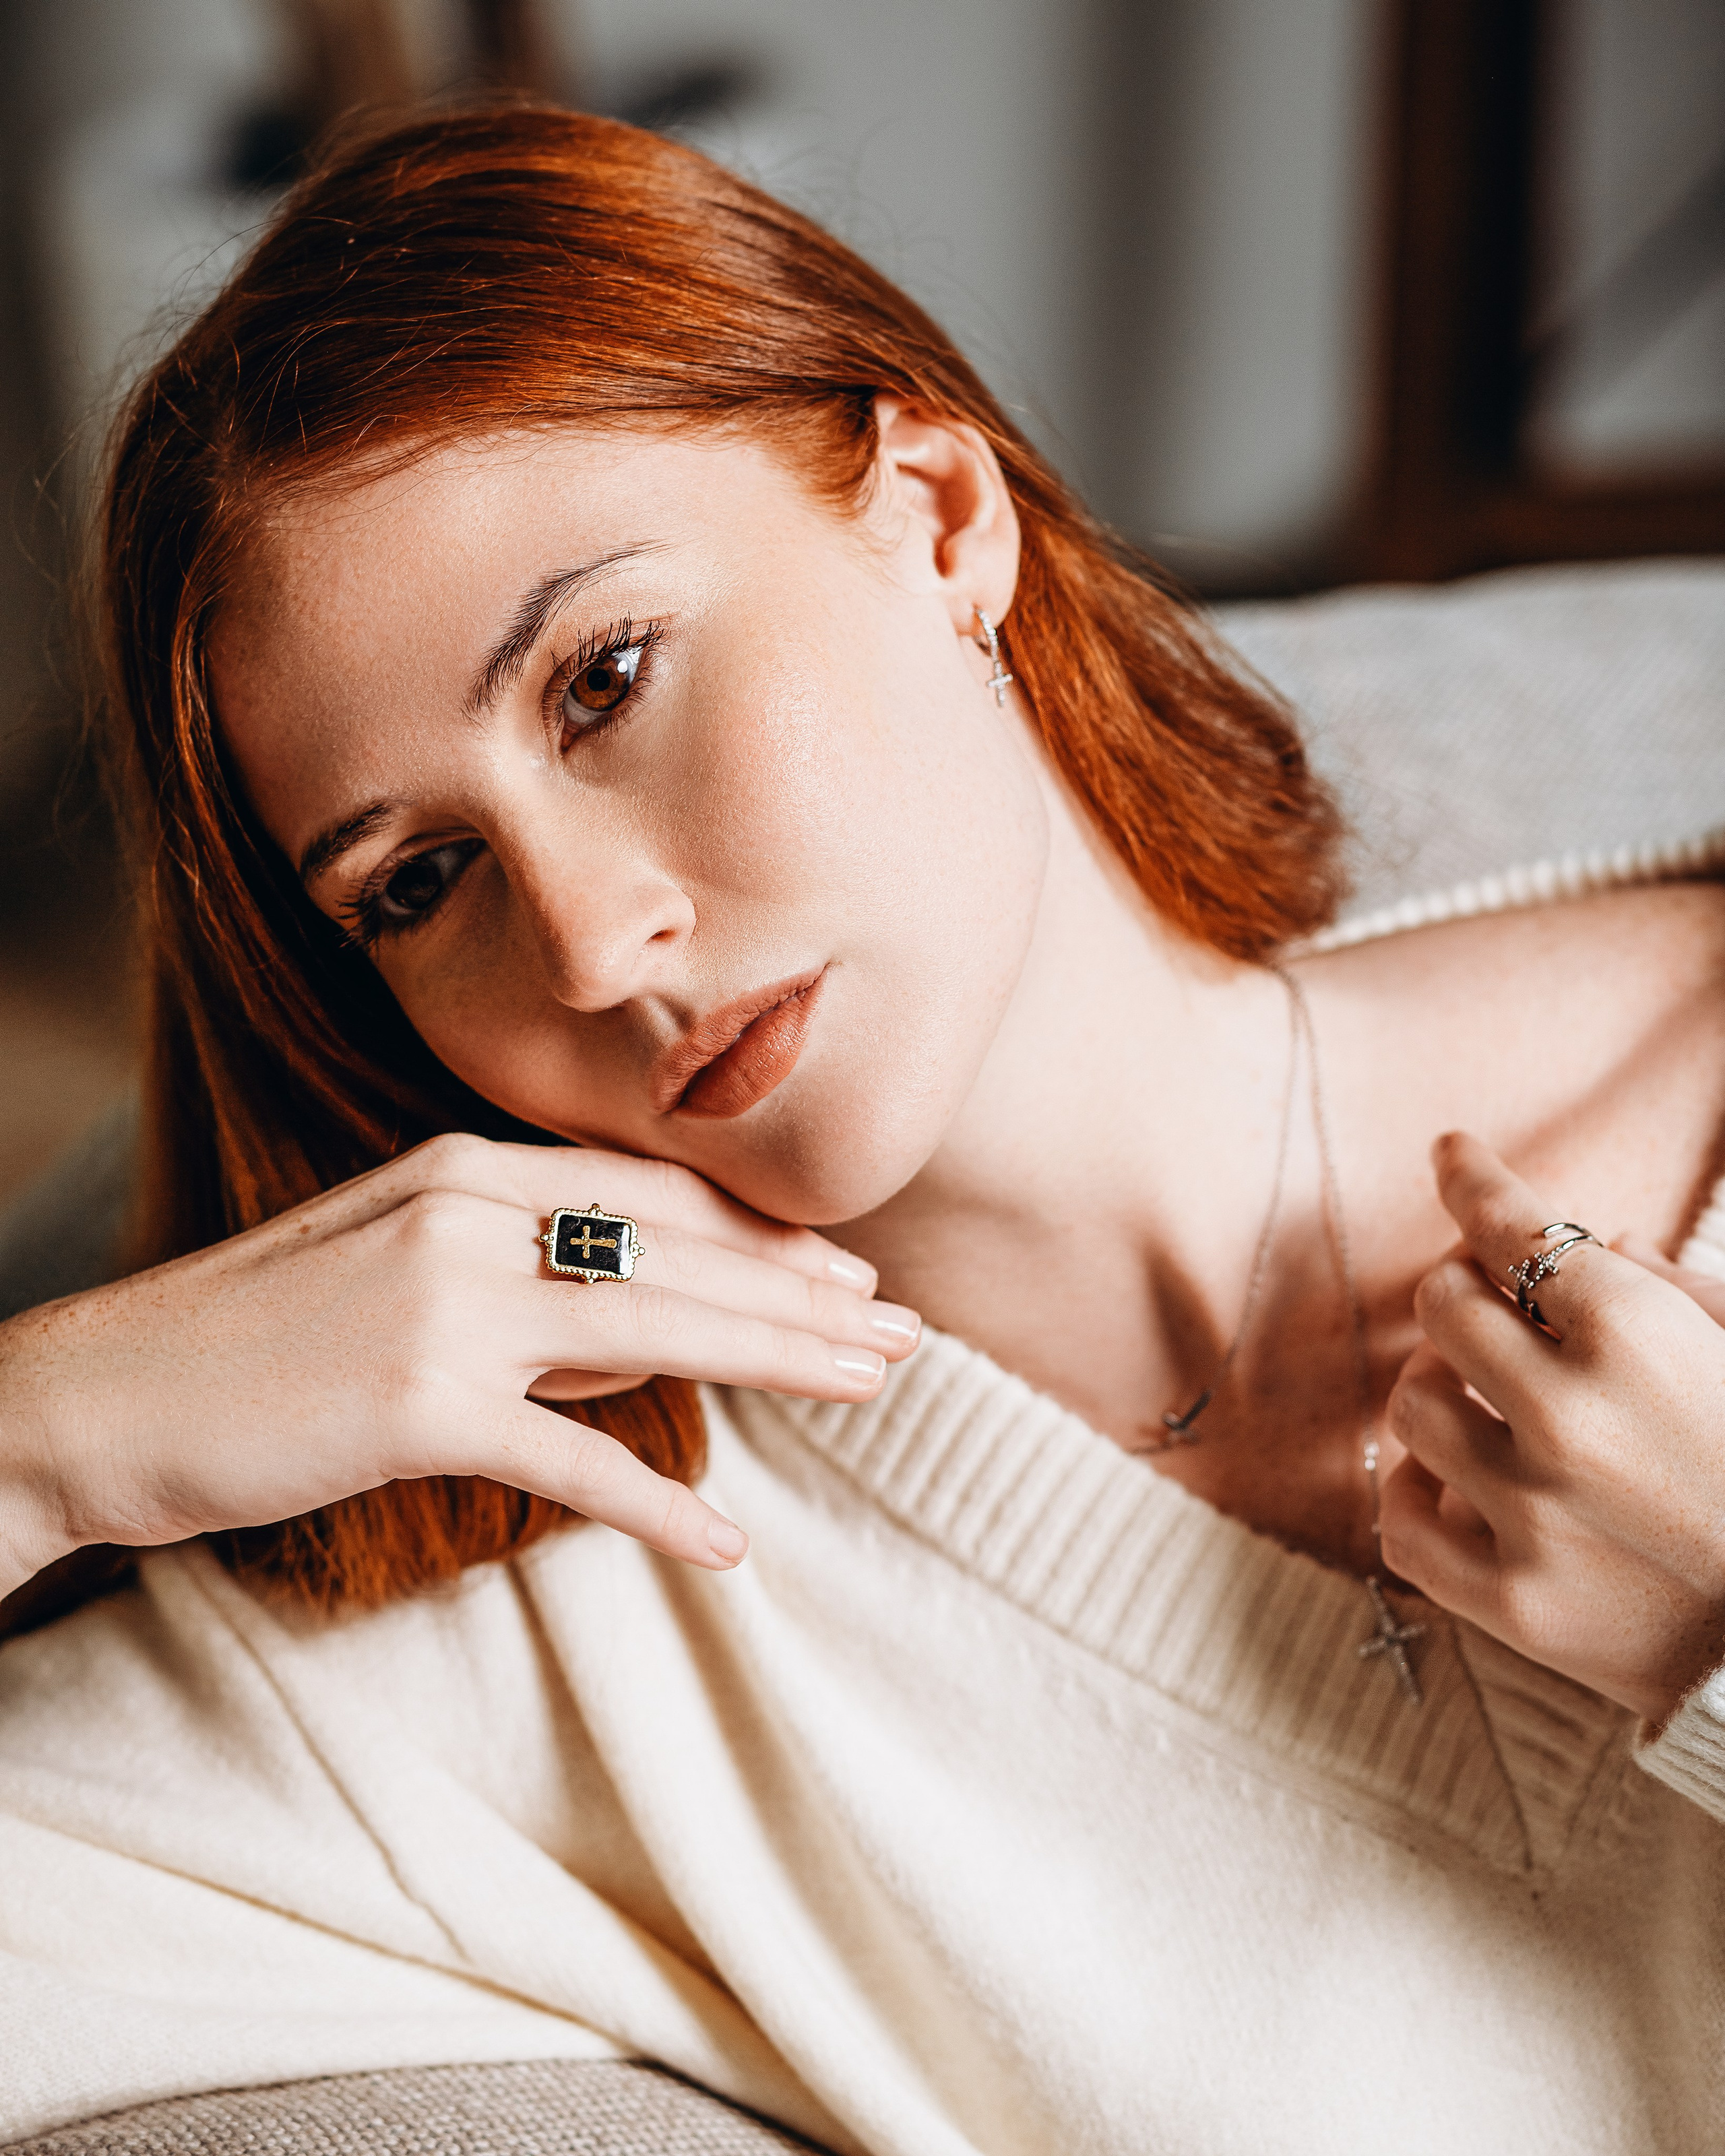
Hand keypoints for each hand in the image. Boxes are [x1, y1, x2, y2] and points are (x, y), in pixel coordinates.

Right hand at [0, 1133, 918, 1597]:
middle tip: (909, 1336)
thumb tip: (641, 1333)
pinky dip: (655, 1503)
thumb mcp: (399, 1270)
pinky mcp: (414, 1404)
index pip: (659, 1198)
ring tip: (878, 1390)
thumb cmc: (255, 1339)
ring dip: (781, 1361)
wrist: (99, 1396)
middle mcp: (470, 1215)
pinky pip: (568, 1459)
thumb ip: (524, 1288)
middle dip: (808, 1298)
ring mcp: (445, 1305)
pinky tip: (727, 1546)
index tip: (853, 1275)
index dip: (768, 1239)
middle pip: (682, 1254)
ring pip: (657, 1327)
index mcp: (468, 1171)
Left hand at [1380, 1132, 1724, 1723]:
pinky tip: (1452, 1484)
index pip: (1510, 1225)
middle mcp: (1568, 1417)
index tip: (1451, 1155)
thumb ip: (1672, 1289)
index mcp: (1634, 1335)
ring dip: (1440, 1390)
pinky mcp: (1514, 1602)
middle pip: (1442, 1306)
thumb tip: (1598, 1245)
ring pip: (1411, 1406)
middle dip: (1465, 1291)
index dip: (1472, 1178)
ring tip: (1483, 1400)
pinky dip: (1417, 1493)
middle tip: (1491, 1303)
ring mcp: (1533, 1515)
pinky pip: (1401, 1523)